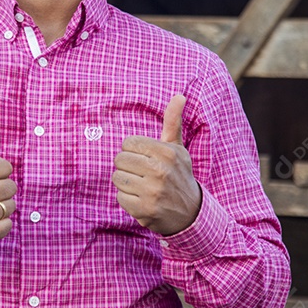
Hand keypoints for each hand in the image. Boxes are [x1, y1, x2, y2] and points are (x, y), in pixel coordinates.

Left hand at [112, 95, 201, 236]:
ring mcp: (152, 192)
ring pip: (117, 178)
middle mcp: (160, 171)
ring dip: (126, 183)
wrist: (190, 212)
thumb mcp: (178, 148)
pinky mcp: (144, 210)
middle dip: (128, 167)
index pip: (129, 142)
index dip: (134, 151)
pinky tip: (141, 200)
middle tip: (142, 174)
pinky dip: (127, 199)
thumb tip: (179, 95)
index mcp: (167, 152)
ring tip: (142, 186)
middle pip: (120, 159)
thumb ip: (173, 122)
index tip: (146, 159)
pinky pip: (119, 197)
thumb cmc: (179, 174)